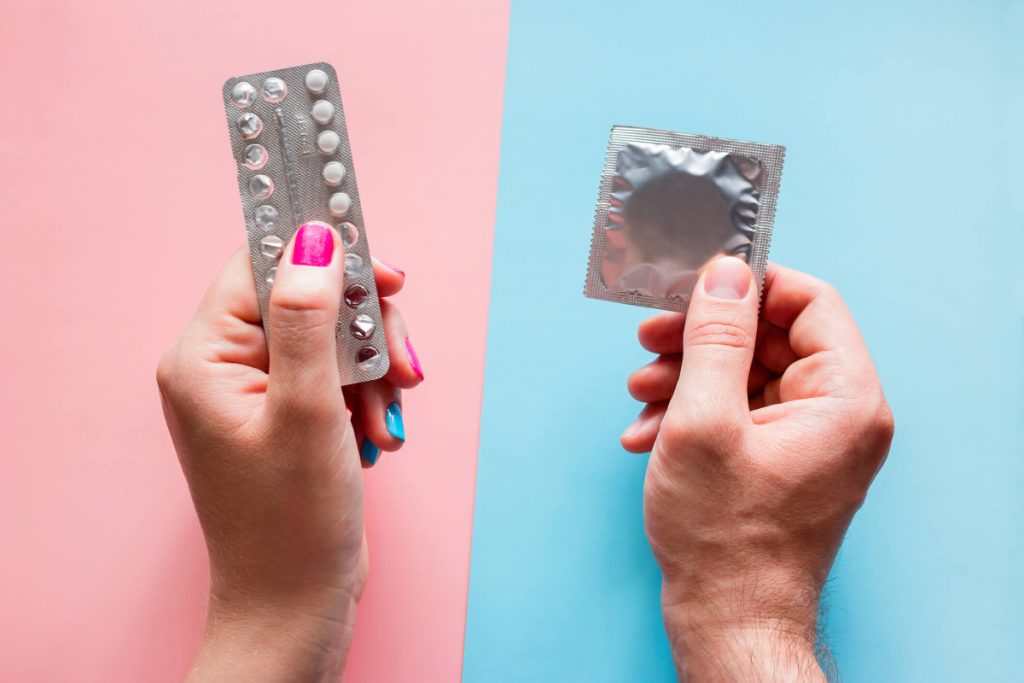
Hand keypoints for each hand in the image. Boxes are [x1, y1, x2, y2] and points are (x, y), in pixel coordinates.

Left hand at [157, 222, 423, 680]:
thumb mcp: (308, 410)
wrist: (296, 604)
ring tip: (385, 422)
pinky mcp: (288, 416)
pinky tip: (378, 435)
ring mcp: (257, 393)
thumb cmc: (291, 522)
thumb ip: (308, 317)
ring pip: (332, 338)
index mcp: (205, 356)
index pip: (265, 265)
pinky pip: (337, 375)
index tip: (387, 276)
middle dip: (365, 332)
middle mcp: (225, 367)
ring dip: (374, 371)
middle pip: (308, 299)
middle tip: (401, 367)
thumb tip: (314, 236)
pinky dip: (368, 397)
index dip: (329, 260)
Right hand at [622, 257, 893, 681]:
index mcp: (844, 398)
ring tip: (641, 396)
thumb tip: (725, 273)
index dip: (750, 286)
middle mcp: (838, 416)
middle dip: (701, 339)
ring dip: (687, 378)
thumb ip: (716, 338)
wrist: (727, 621)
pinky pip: (740, 413)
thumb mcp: (705, 420)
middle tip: (650, 340)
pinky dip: (693, 414)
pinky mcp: (781, 462)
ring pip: (747, 376)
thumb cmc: (724, 538)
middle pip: (770, 338)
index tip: (696, 286)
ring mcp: (810, 441)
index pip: (810, 302)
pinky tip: (649, 434)